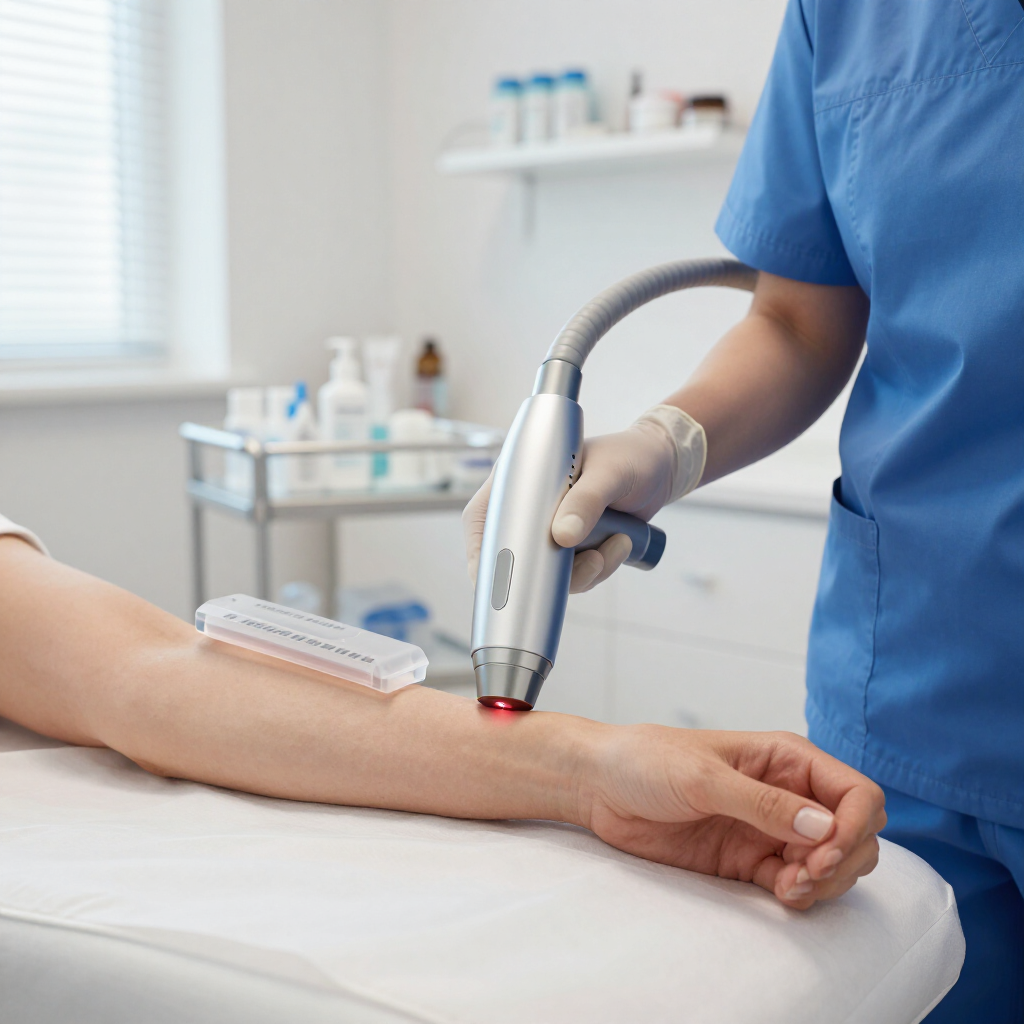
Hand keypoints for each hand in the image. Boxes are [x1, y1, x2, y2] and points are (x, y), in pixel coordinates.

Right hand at [463, 406, 704, 593]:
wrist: (662, 467)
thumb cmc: (631, 455)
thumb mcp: (609, 472)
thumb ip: (587, 501)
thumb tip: (562, 536)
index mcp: (521, 478)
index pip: (484, 518)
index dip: (483, 552)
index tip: (497, 579)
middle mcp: (530, 508)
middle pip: (514, 557)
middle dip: (546, 572)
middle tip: (586, 563)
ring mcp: (552, 530)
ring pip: (548, 573)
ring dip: (583, 571)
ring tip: (616, 543)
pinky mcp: (574, 547)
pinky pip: (576, 575)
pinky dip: (600, 568)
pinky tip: (621, 543)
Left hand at [575, 725, 885, 908]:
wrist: (600, 786)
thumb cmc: (646, 760)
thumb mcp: (704, 777)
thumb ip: (764, 804)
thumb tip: (827, 827)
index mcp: (786, 758)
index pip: (856, 792)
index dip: (856, 825)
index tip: (827, 852)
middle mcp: (787, 793)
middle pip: (856, 832)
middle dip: (845, 859)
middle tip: (806, 876)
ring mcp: (770, 829)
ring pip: (833, 863)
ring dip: (826, 881)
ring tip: (790, 888)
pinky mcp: (750, 860)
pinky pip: (797, 883)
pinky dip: (801, 894)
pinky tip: (782, 894)